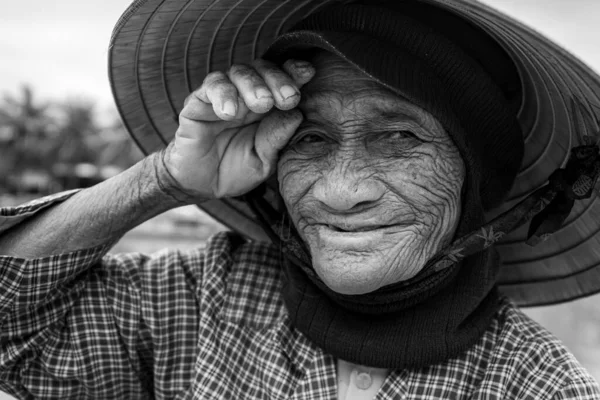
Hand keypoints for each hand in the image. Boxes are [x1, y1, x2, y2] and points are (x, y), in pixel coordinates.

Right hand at [160, 58, 315, 202]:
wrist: (203, 185)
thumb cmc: (237, 170)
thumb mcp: (263, 161)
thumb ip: (277, 139)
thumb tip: (297, 115)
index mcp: (268, 106)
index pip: (282, 79)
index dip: (294, 71)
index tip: (308, 73)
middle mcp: (246, 94)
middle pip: (263, 69)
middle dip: (278, 80)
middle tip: (287, 99)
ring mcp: (223, 96)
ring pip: (239, 72)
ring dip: (253, 85)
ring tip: (261, 105)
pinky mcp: (198, 102)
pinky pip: (210, 87)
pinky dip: (223, 95)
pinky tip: (230, 113)